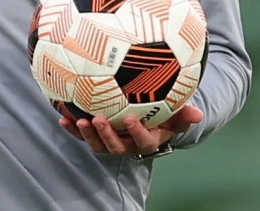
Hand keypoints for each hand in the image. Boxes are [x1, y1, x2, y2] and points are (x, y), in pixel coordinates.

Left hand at [59, 105, 203, 157]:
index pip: (143, 142)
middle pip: (116, 146)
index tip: (130, 119)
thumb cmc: (163, 117)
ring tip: (80, 120)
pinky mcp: (96, 135)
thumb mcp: (175, 115)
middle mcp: (127, 144)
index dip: (136, 133)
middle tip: (99, 119)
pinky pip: (83, 134)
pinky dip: (72, 127)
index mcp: (147, 140)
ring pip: (98, 144)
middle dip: (107, 135)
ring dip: (87, 134)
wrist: (146, 119)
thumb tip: (197, 113)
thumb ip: (184, 115)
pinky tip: (62, 116)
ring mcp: (110, 141)